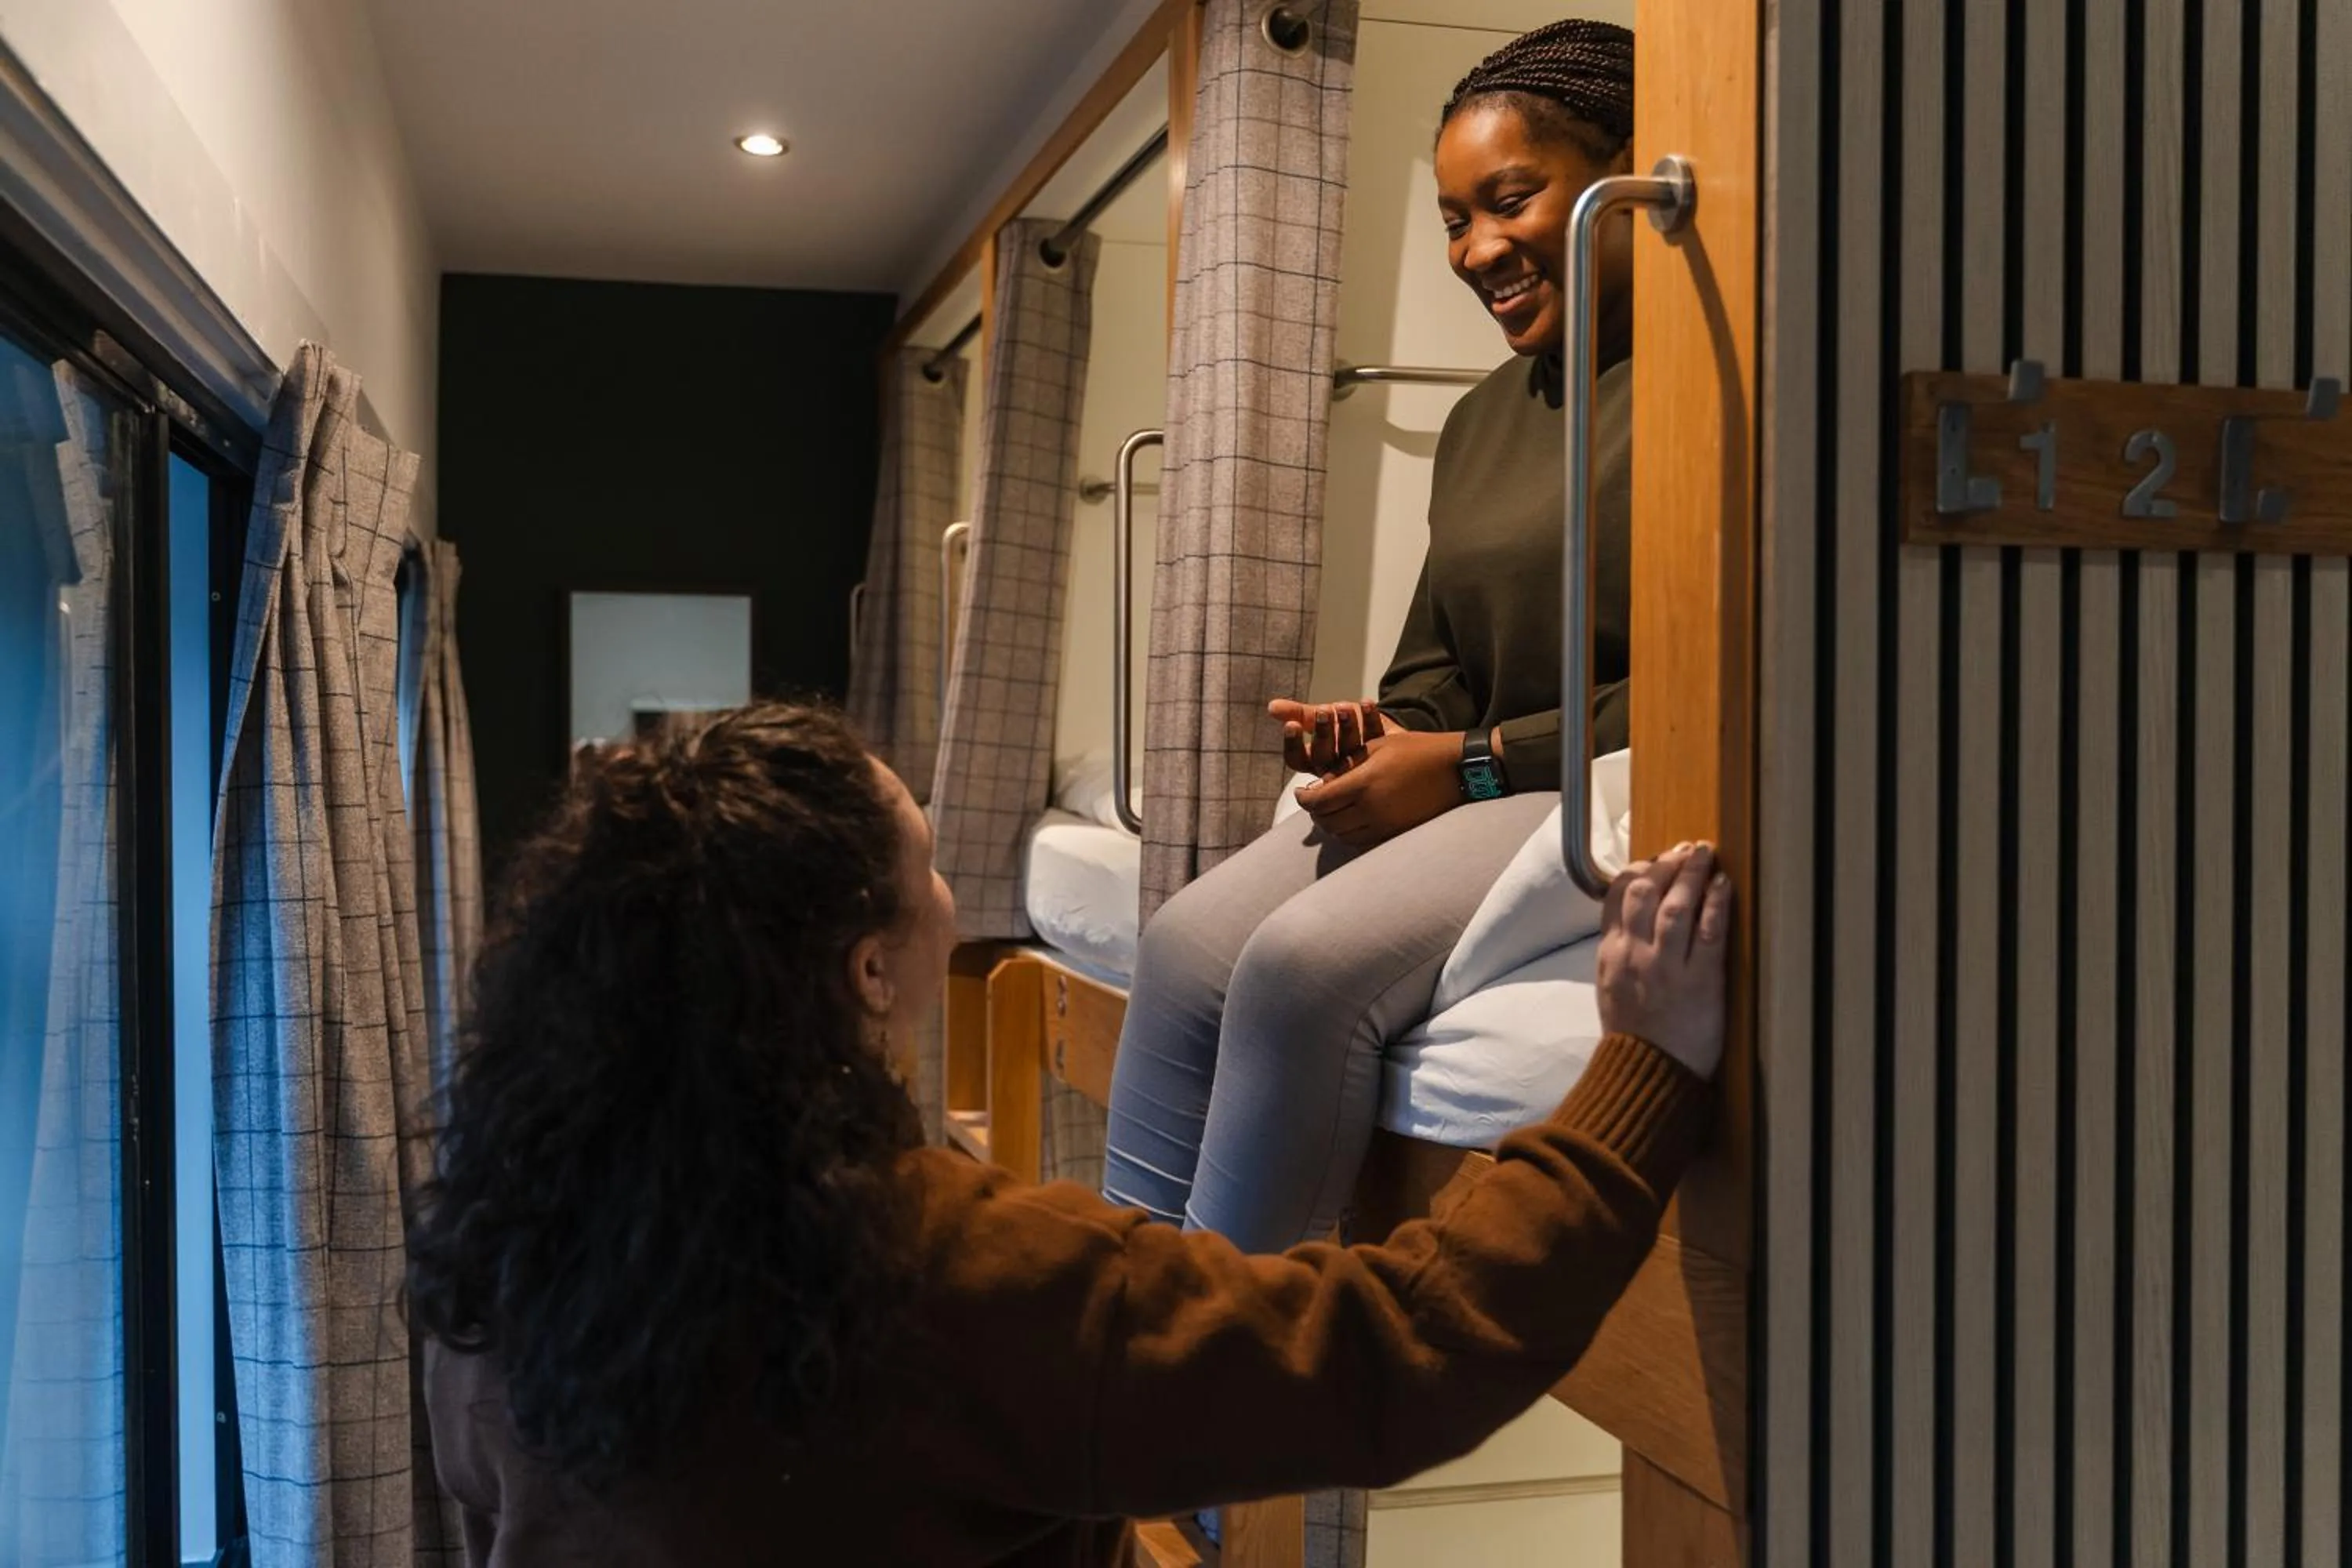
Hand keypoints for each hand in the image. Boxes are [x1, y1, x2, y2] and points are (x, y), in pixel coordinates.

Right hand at [1269, 698, 1386, 776]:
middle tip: (1324, 712)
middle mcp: (1335, 769)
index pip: (1297, 759)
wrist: (1377, 726)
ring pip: (1350, 751)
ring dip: (1347, 727)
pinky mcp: (1383, 757)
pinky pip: (1376, 739)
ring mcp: (1359, 765)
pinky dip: (1372, 719)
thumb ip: (1297, 713)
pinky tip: (1367, 703)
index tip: (1292, 724)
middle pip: (1324, 757)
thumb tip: (1271, 706)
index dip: (1293, 743)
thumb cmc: (1341, 724)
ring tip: (1344, 707)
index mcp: (1315, 761)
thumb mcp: (1318, 717)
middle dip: (1323, 733)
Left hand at [1293, 730, 1462, 846]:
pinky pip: (1360, 840)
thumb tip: (1320, 785)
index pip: (1319, 801)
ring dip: (1331, 824)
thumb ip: (1344, 767)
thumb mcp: (1375, 747)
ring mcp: (1384, 825)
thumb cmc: (1415, 750)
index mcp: (1363, 783)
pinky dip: (1348, 832)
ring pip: (1342, 835)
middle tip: (1313, 800)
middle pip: (1327, 822)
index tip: (1300, 792)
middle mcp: (1371, 809)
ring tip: (1331, 810)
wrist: (1454, 770)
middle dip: (1315, 812)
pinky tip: (1350, 818)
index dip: (1304, 799)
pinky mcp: (1395, 834)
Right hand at [1595, 843, 1733, 1077]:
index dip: (1637, 869)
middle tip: (1684, 849)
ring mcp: (1667, 967)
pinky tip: (1723, 884)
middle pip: (1645, 891)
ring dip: (1691, 873)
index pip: (1616, 896)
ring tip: (1704, 853)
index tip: (1655, 859)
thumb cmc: (1633, 1035)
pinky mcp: (1700, 981)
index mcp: (1611, 954)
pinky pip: (1709, 933)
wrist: (1647, 1076)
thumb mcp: (1611, 988)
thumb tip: (1631, 920)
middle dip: (1665, 863)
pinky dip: (1716, 903)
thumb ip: (1619, 951)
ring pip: (1676, 905)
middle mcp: (1635, 954)